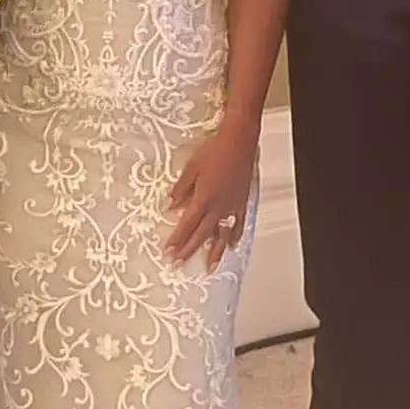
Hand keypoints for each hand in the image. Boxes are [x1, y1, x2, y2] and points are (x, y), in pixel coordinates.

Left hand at [164, 119, 257, 267]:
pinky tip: (233, 244)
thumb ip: (180, 189)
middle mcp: (218, 207)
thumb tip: (168, 205)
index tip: (168, 252)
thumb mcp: (191, 168)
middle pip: (201, 235)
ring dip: (215, 252)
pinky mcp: (242, 202)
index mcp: (203, 199)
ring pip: (222, 235)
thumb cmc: (215, 150)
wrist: (239, 141)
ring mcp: (232, 207)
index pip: (186, 225)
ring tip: (209, 267)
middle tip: (179, 264)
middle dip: (188, 251)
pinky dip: (235, 236)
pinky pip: (238, 224)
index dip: (176, 240)